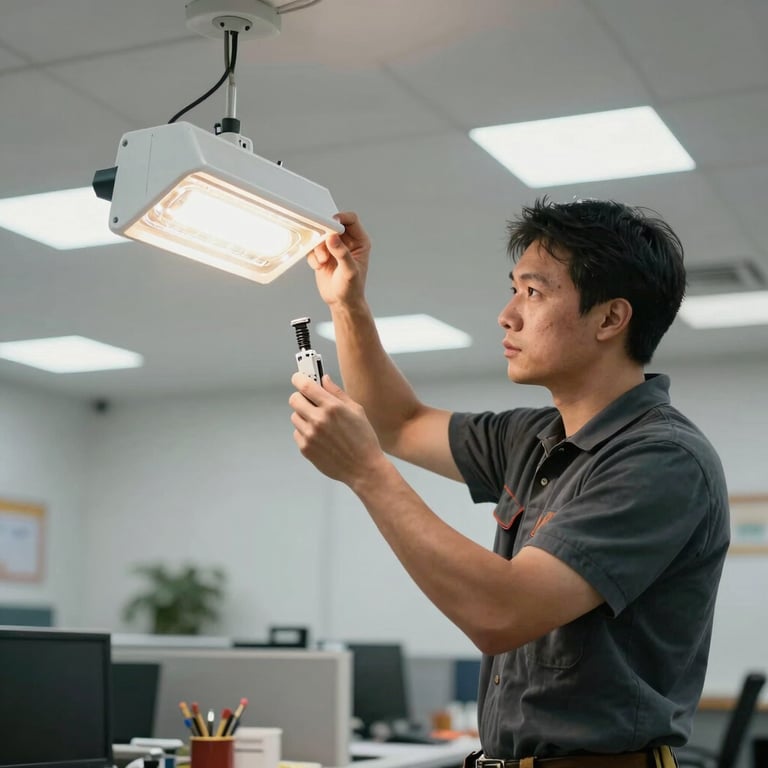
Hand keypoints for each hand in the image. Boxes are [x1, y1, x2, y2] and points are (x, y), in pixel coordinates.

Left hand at [289, 372, 385, 486]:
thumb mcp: (356, 410)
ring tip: (320, 423)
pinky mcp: (306, 449)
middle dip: (301, 397)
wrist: (364, 468)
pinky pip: (297, 433)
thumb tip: (324, 379)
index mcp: (332, 407)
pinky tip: (320, 437)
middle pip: (294, 399)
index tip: (299, 378)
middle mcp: (318, 420)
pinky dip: (305, 432)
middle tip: (310, 401)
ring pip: (295, 416)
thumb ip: (337, 393)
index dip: (299, 379)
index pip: (305, 385)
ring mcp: (310, 435)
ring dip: (303, 416)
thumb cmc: (364, 439)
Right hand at [308, 211, 370, 306]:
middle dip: (325, 235)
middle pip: (332, 225)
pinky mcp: (322, 254)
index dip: (340, 218)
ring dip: (318, 248)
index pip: (351, 220)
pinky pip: (312, 247)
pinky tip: (320, 266)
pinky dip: (313, 257)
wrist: (342, 303)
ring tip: (323, 261)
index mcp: (360, 242)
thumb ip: (342, 253)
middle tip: (322, 243)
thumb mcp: (349, 271)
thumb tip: (333, 237)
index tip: (330, 224)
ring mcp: (334, 248)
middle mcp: (347, 242)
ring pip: (320, 236)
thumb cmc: (352, 289)